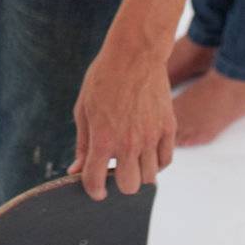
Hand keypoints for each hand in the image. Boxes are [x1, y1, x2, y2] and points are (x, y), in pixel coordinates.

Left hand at [68, 40, 174, 200]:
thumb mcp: (83, 109)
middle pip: (129, 187)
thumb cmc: (104, 79)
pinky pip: (166, 161)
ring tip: (131, 158)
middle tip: (114, 169)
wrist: (135, 54)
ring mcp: (151, 137)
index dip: (93, 190)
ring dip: (139, 173)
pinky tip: (146, 151)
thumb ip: (82, 144)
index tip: (96, 189)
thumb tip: (75, 170)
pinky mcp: (168, 128)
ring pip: (150, 178)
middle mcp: (128, 142)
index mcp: (103, 138)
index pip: (96, 181)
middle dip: (119, 183)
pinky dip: (156, 162)